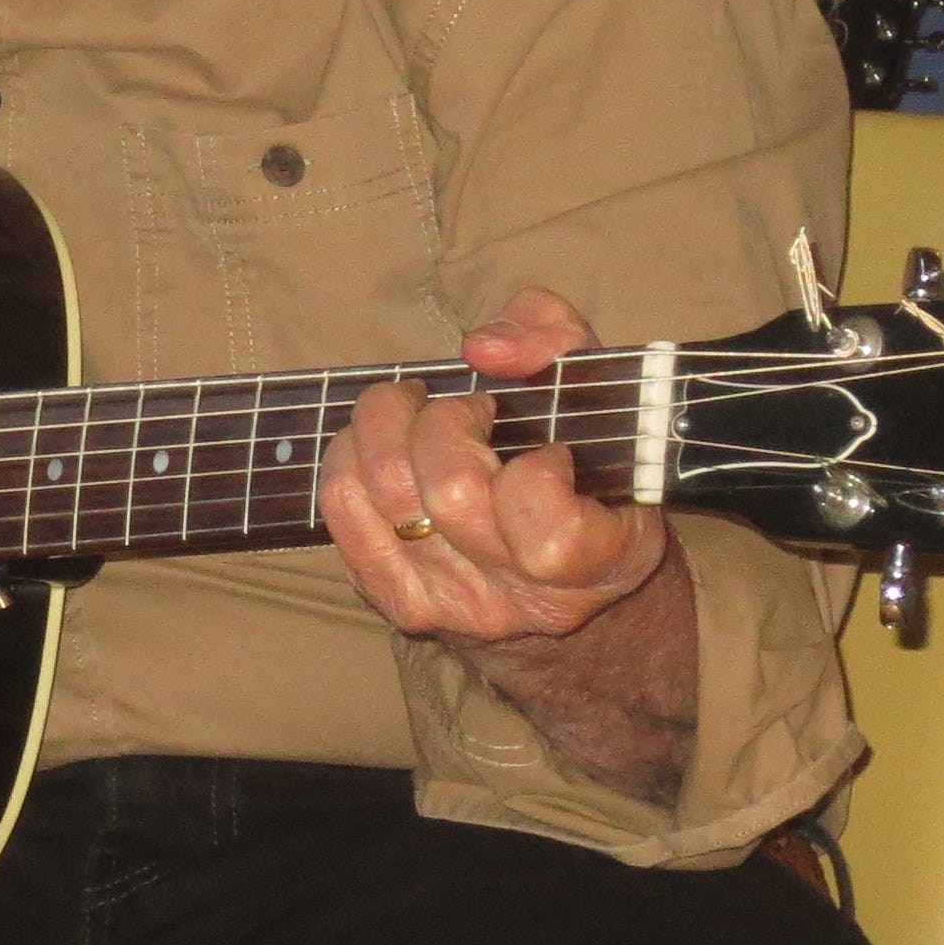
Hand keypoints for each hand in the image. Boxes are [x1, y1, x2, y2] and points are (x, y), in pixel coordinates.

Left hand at [320, 286, 667, 648]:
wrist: (561, 576)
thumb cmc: (586, 464)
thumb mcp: (601, 388)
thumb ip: (554, 340)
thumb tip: (482, 352)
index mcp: (598, 564)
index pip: (548, 536)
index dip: (541, 471)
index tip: (552, 449)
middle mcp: (520, 599)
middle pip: (451, 493)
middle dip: (449, 420)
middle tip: (470, 411)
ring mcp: (451, 604)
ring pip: (385, 492)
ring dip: (389, 426)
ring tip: (418, 414)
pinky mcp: (395, 597)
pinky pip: (342, 508)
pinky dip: (352, 456)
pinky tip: (384, 445)